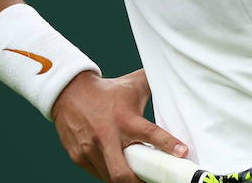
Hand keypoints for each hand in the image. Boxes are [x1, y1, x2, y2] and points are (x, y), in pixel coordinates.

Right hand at [51, 69, 188, 182]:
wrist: (68, 91)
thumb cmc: (107, 90)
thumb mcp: (132, 84)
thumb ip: (154, 83)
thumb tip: (175, 78)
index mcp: (125, 118)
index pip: (150, 133)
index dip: (168, 144)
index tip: (183, 153)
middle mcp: (107, 135)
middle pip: (123, 173)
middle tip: (152, 182)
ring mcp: (90, 148)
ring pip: (110, 178)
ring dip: (125, 180)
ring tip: (137, 176)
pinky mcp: (78, 156)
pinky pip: (98, 174)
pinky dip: (109, 175)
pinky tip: (118, 168)